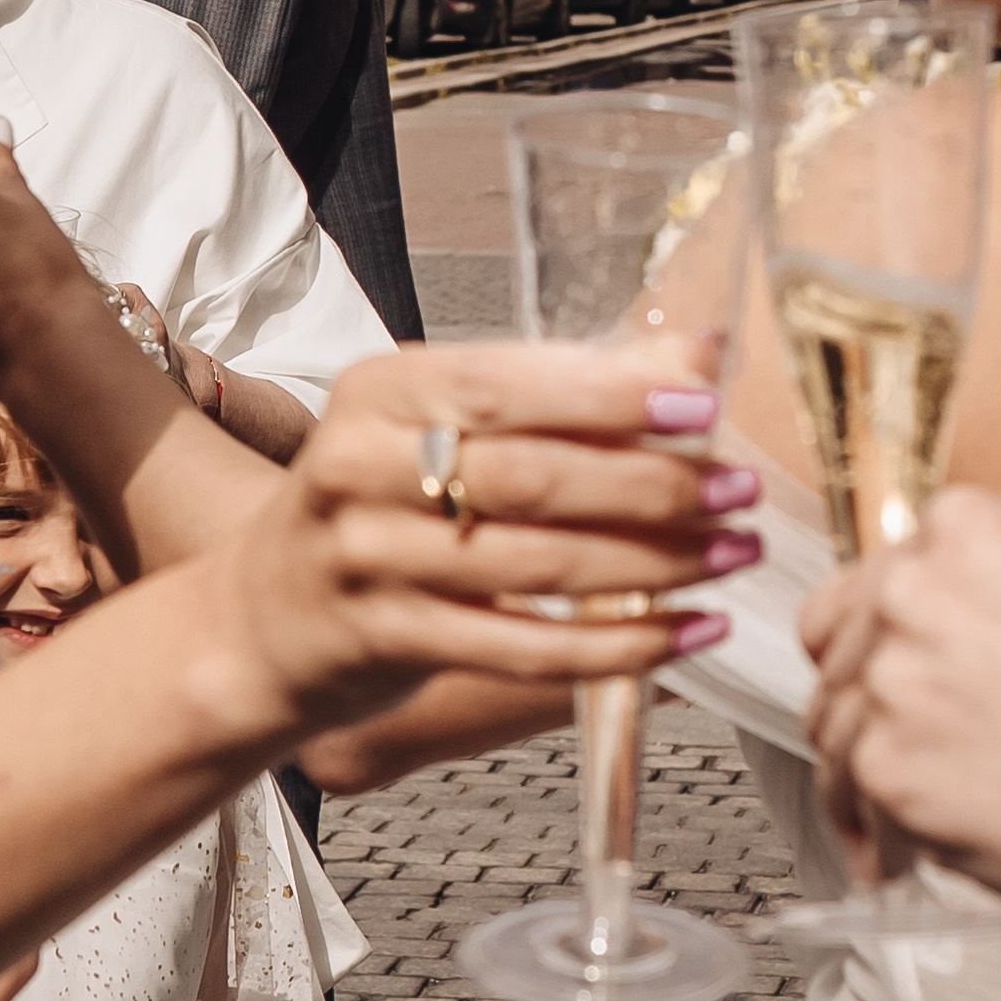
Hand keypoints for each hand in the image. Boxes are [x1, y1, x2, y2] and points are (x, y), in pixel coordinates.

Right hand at [211, 338, 760, 738]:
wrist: (263, 618)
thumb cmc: (381, 505)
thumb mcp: (445, 426)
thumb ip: (567, 389)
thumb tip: (699, 350)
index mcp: (382, 392)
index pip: (507, 383)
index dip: (612, 395)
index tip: (705, 404)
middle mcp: (361, 468)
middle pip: (530, 477)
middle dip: (651, 486)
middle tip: (737, 492)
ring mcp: (367, 560)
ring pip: (536, 566)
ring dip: (653, 565)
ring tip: (730, 557)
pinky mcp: (387, 642)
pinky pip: (522, 650)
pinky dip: (615, 646)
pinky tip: (682, 634)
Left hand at [799, 488, 1000, 941]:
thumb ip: (973, 612)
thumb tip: (905, 651)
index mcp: (965, 531)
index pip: (865, 583)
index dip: (874, 641)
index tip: (890, 676)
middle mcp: (915, 588)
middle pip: (833, 653)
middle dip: (863, 708)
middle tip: (904, 752)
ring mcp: (894, 675)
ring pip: (832, 728)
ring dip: (862, 776)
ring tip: (914, 812)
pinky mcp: (886, 763)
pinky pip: (850, 799)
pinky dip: (875, 833)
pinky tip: (908, 853)